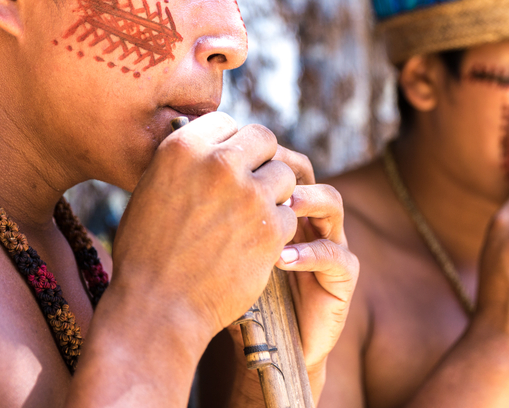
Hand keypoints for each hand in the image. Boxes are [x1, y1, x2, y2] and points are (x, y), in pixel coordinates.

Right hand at [109, 112, 299, 342]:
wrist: (158, 309)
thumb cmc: (146, 252)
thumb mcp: (150, 190)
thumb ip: (185, 161)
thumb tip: (211, 142)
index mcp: (184, 148)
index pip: (226, 122)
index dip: (228, 143)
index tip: (226, 165)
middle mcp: (219, 164)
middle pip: (264, 139)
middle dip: (260, 160)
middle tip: (250, 186)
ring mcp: (250, 195)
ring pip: (283, 175)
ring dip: (273, 194)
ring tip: (249, 219)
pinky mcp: (272, 228)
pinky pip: (289, 214)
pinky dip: (276, 229)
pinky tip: (254, 245)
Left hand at [226, 145, 357, 395]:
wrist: (254, 355)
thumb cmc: (222, 295)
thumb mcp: (208, 248)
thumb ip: (202, 214)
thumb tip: (167, 171)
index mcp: (273, 205)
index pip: (274, 160)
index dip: (258, 153)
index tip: (228, 156)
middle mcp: (304, 218)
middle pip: (306, 172)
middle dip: (282, 168)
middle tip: (257, 171)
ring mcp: (328, 244)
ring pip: (332, 202)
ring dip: (306, 200)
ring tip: (282, 205)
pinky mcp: (341, 279)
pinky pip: (337, 256)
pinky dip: (310, 253)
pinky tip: (281, 259)